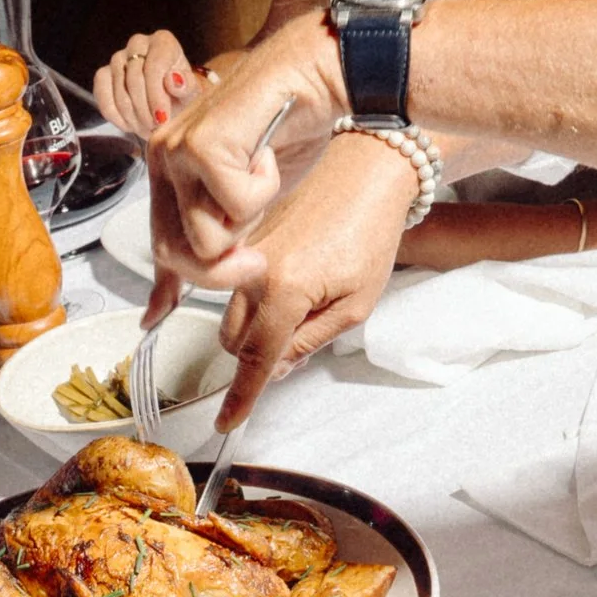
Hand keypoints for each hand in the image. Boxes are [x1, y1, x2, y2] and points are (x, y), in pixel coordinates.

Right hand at [94, 27, 197, 136]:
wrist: (164, 100)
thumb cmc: (179, 94)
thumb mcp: (190, 93)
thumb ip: (186, 86)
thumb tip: (174, 80)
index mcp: (163, 42)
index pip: (154, 67)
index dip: (156, 95)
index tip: (162, 118)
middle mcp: (138, 43)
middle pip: (134, 79)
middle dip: (144, 109)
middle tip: (154, 127)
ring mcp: (118, 57)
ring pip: (118, 89)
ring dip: (131, 115)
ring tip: (145, 128)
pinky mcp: (103, 73)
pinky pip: (102, 94)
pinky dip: (114, 114)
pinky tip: (128, 125)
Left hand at [146, 19, 339, 284]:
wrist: (317, 71)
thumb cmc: (291, 126)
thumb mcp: (251, 197)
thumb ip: (223, 234)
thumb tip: (192, 288)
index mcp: (169, 170)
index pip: (160, 240)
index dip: (166, 282)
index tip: (157, 316)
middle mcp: (163, 157)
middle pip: (173, 251)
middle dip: (221, 270)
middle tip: (257, 258)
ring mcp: (177, 149)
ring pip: (203, 238)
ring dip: (248, 222)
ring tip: (264, 179)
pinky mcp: (202, 144)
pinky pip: (235, 206)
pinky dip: (265, 188)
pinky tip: (269, 153)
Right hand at [203, 133, 424, 422]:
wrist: (363, 175)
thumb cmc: (369, 232)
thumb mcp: (355, 304)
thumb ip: (309, 341)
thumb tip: (275, 368)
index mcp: (283, 289)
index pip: (255, 359)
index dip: (242, 397)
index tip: (227, 422)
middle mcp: (252, 271)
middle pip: (233, 341)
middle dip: (259, 354)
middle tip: (305, 337)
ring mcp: (244, 255)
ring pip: (231, 316)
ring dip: (257, 328)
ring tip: (307, 305)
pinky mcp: (245, 243)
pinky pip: (236, 289)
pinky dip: (257, 301)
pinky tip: (295, 284)